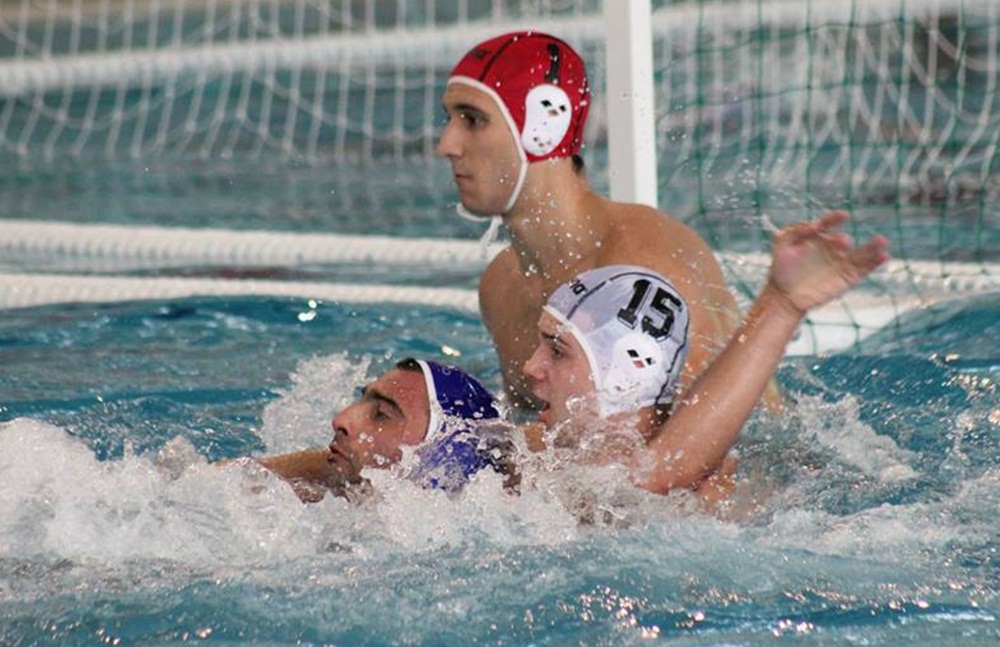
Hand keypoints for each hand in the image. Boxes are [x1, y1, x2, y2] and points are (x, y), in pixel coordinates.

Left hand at [767, 211, 888, 313]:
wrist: (783, 295)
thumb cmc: (781, 268)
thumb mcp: (781, 245)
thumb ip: (794, 231)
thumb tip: (813, 225)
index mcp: (818, 237)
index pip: (829, 223)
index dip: (835, 219)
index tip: (842, 216)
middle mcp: (833, 248)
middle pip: (845, 240)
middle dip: (844, 241)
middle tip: (842, 242)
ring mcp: (842, 263)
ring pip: (861, 253)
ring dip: (872, 247)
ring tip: (882, 241)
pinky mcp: (848, 278)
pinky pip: (864, 269)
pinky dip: (875, 263)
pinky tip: (884, 256)